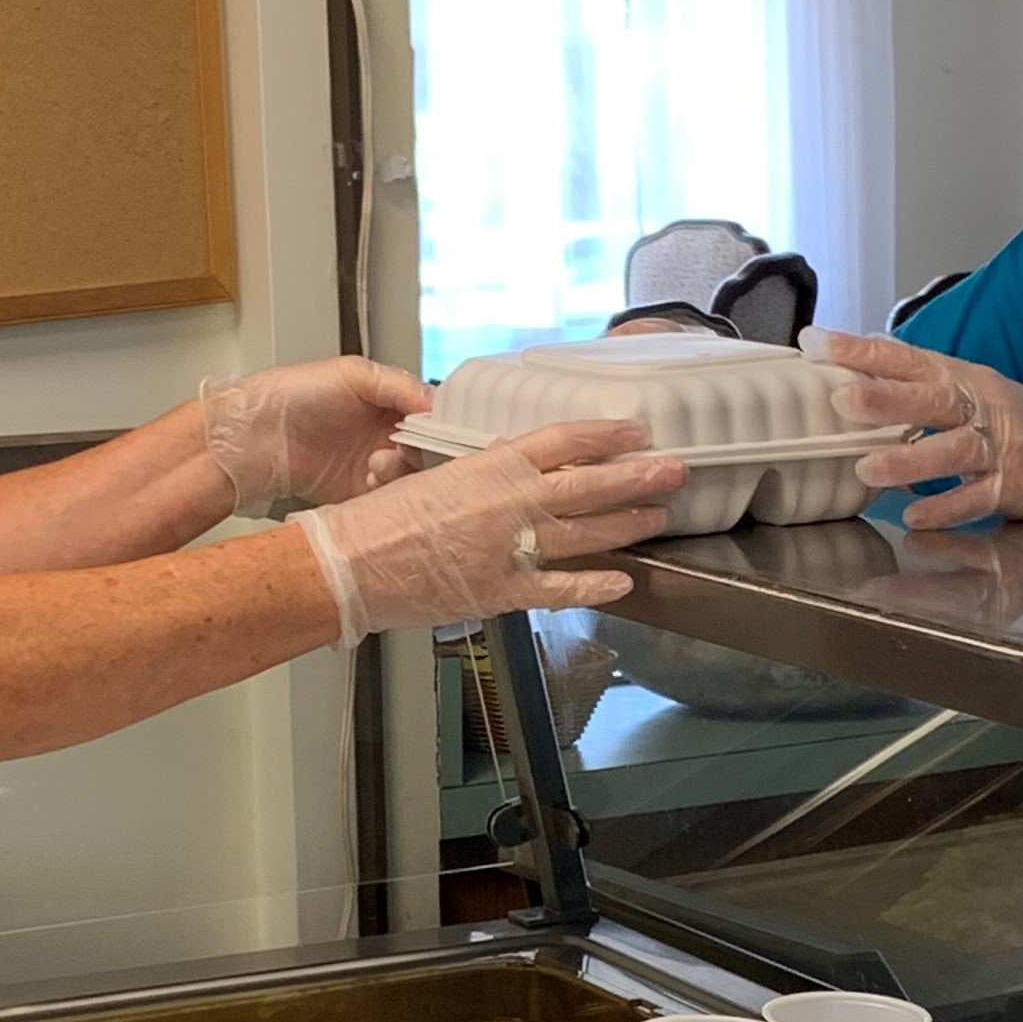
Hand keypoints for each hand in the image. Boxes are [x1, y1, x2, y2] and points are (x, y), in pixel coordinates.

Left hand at [201, 356, 434, 509]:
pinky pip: (388, 498)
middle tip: (402, 448)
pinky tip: (370, 481)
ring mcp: (372, 464)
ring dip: (401, 471)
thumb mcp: (352, 374)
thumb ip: (397, 385)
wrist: (256, 435)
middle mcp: (383, 433)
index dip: (438, 423)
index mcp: (387, 401)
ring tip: (376, 465)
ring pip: (410, 475)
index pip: (428, 414)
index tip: (441, 430)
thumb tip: (434, 402)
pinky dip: (387, 492)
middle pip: (425, 448)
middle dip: (420, 450)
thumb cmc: (296, 393)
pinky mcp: (358, 493)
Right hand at [296, 421, 686, 645]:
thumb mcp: (431, 478)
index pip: (563, 440)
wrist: (347, 564)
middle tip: (675, 468)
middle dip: (638, 475)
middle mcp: (509, 501)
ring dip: (629, 522)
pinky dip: (595, 586)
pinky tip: (622, 580)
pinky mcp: (502, 590)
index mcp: (489, 465)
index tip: (635, 431)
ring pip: (585, 530)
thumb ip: (477, 480)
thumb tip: (508, 479)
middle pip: (590, 483)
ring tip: (661, 513)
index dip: (605, 434)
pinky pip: (560, 588)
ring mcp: (510, 547)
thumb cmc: (375, 521)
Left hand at [801, 328, 1022, 531]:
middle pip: (931, 398)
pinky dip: (946, 508)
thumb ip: (918, 390)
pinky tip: (915, 515)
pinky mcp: (1014, 487)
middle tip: (842, 399)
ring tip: (867, 468)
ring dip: (908, 460)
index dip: (862, 351)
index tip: (817, 343)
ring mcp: (1001, 448)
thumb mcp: (970, 395)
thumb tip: (853, 378)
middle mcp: (982, 407)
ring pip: (952, 450)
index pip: (908, 358)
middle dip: (886, 398)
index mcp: (964, 379)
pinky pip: (976, 499)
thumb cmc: (1015, 426)